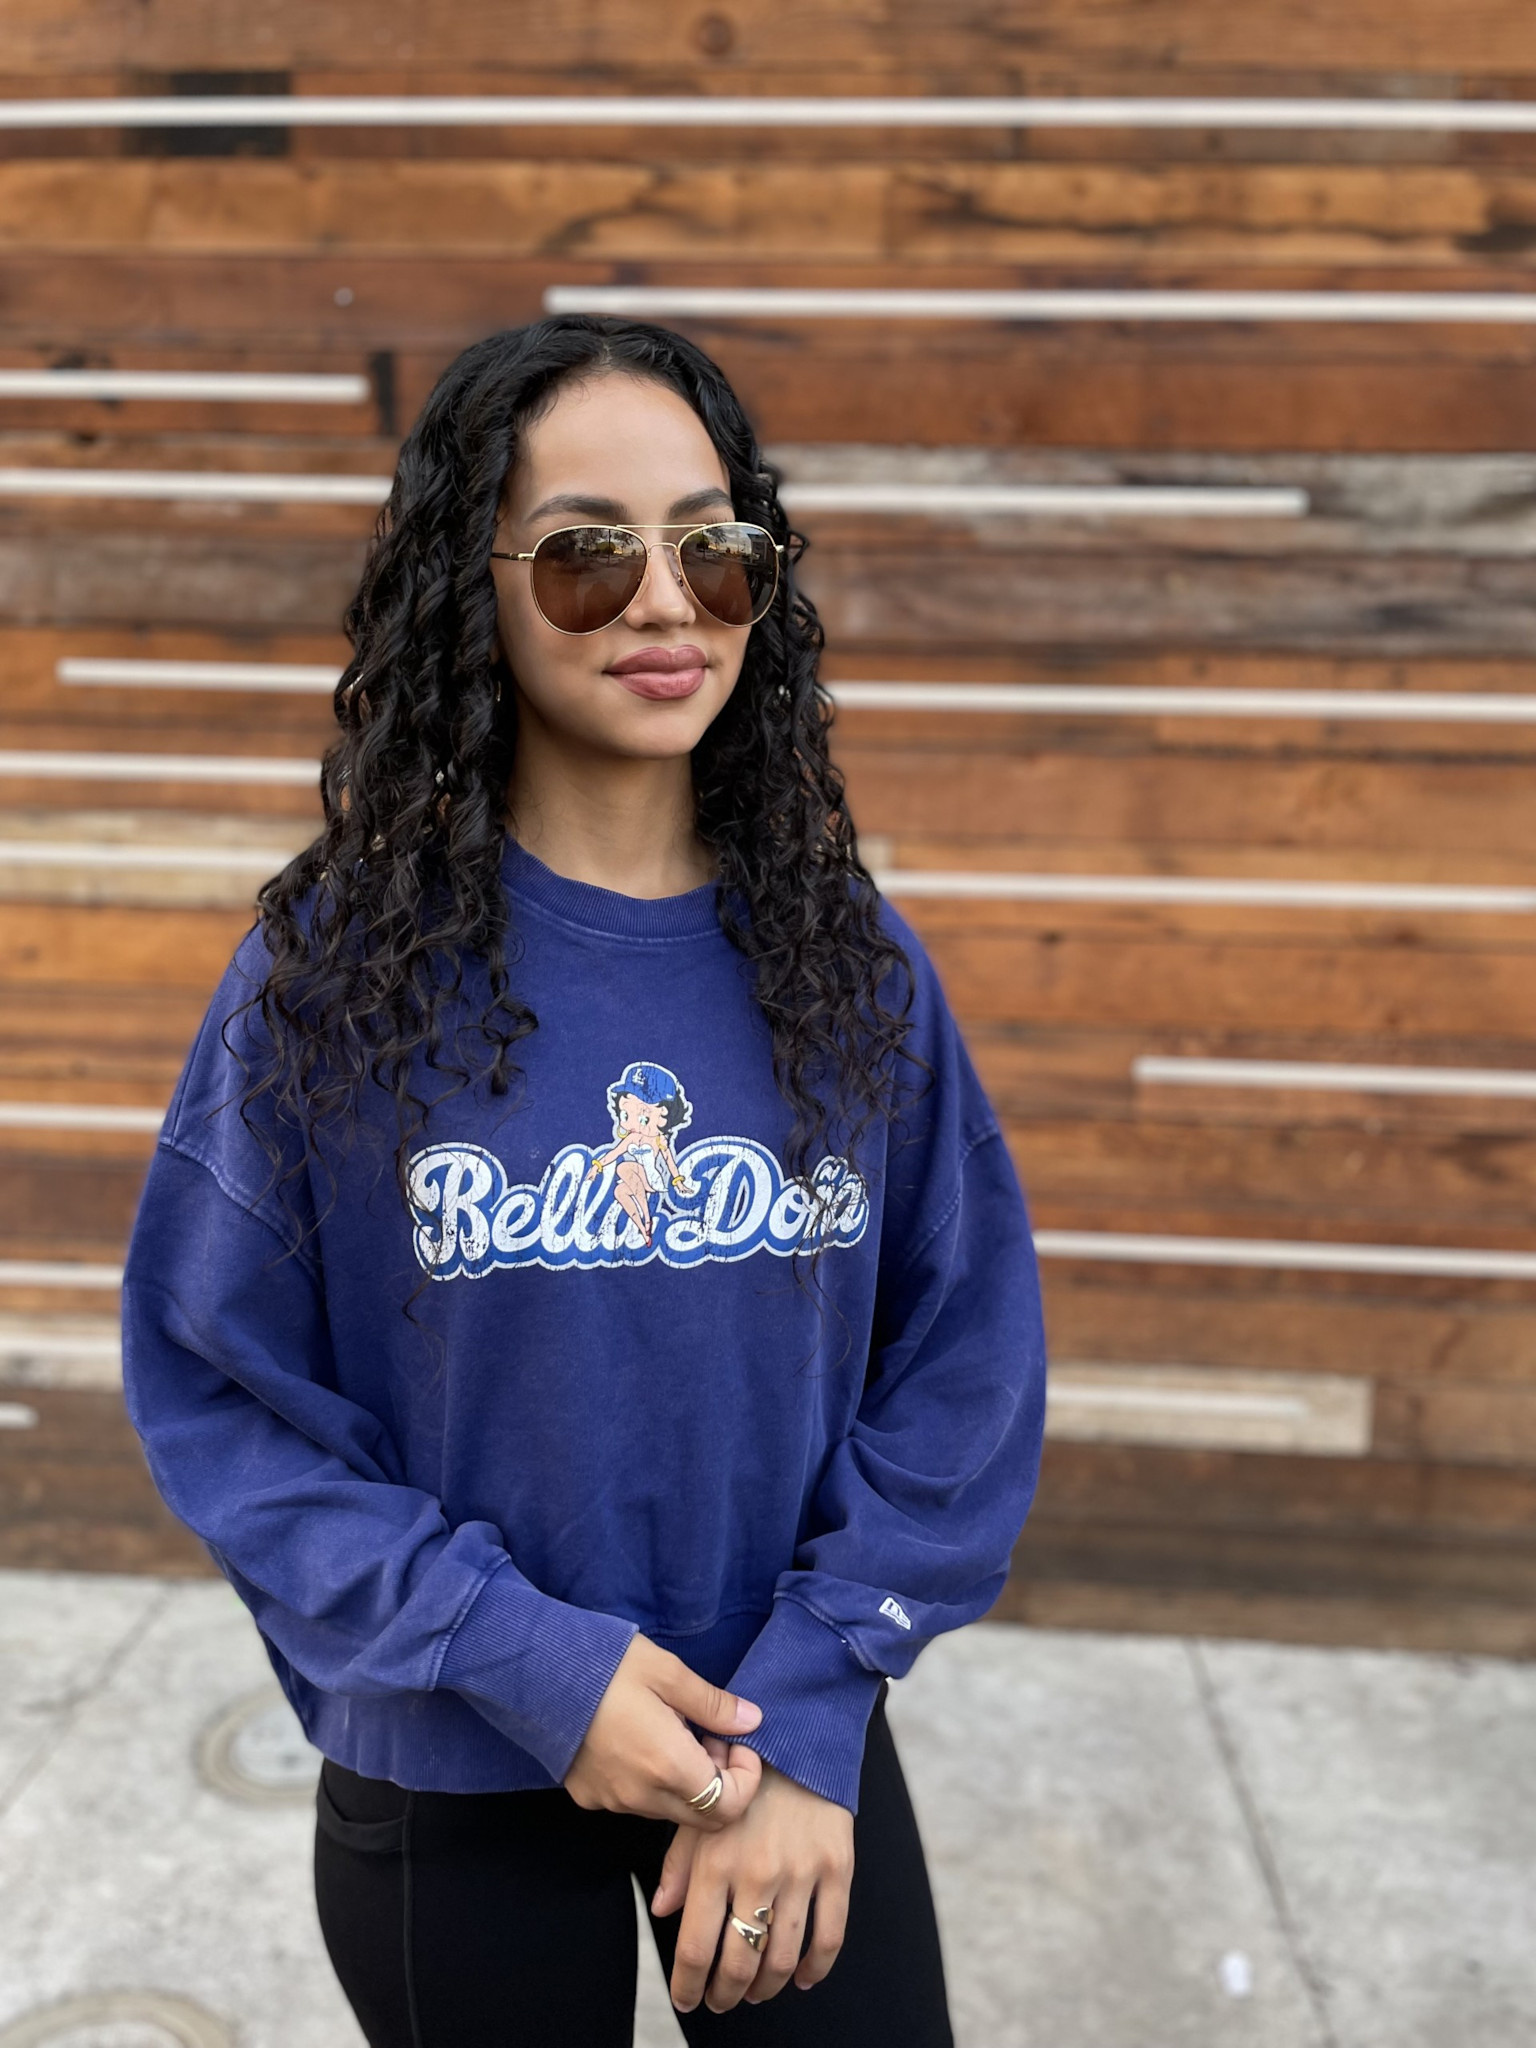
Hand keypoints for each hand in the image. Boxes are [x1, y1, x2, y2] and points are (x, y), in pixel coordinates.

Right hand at [562, 1633, 763, 1829]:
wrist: (537, 1672)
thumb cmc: (608, 1665)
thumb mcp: (668, 1672)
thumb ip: (713, 1705)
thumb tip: (752, 1722)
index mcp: (668, 1766)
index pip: (728, 1808)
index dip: (745, 1780)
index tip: (736, 1743)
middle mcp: (641, 1796)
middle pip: (702, 1818)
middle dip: (719, 1783)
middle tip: (709, 1737)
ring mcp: (612, 1801)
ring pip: (669, 1811)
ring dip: (686, 1783)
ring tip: (676, 1733)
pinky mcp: (589, 1797)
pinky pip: (636, 1803)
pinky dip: (653, 1783)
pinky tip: (643, 1742)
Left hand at [650, 1758, 854, 2014]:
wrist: (798, 1733)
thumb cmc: (741, 1775)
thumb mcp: (700, 1812)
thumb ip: (680, 1863)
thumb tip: (664, 1910)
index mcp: (716, 1861)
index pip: (695, 1947)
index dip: (688, 1985)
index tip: (687, 1999)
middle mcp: (757, 1872)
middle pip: (740, 1962)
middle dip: (726, 1993)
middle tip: (720, 2000)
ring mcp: (801, 1872)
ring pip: (783, 1958)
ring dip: (767, 1987)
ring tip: (756, 1991)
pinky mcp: (837, 1867)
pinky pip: (831, 1935)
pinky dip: (816, 1968)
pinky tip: (803, 1977)